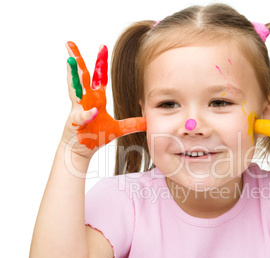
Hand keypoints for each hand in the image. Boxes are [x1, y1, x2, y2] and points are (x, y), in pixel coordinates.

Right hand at [62, 41, 145, 157]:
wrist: (81, 150)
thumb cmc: (96, 137)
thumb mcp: (118, 130)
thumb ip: (132, 124)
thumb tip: (148, 122)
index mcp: (95, 100)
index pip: (98, 78)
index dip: (100, 63)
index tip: (102, 47)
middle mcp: (85, 101)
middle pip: (82, 77)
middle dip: (78, 60)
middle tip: (71, 44)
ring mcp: (78, 110)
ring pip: (74, 90)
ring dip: (72, 76)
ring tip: (70, 61)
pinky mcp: (76, 123)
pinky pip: (82, 117)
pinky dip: (87, 114)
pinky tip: (94, 111)